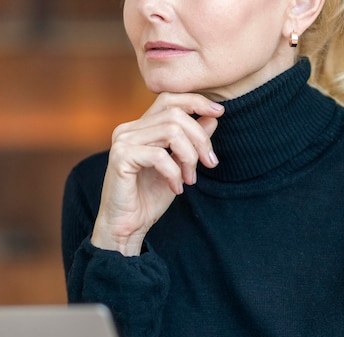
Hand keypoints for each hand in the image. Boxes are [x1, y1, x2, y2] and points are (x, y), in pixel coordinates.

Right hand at [91, 92, 224, 255]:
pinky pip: (160, 156)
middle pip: (175, 114)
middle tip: (210, 163)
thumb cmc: (149, 199)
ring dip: (190, 157)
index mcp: (141, 127)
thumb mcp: (179, 167)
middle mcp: (129, 128)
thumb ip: (192, 142)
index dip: (196, 101)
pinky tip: (176, 188)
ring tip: (190, 179)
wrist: (126, 227)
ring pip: (171, 131)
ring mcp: (123, 141)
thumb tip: (213, 117)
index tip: (220, 112)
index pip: (169, 99)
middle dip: (200, 138)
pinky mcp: (121, 157)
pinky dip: (174, 173)